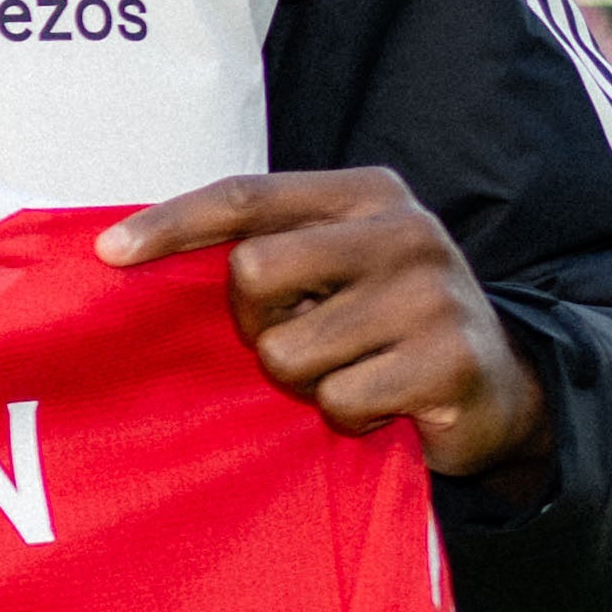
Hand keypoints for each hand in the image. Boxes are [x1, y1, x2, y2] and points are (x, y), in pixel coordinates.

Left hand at [100, 169, 551, 479]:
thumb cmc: (388, 324)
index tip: (109, 254)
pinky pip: (339, 402)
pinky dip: (347, 417)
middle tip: (297, 341)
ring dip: (304, 382)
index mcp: (368, 194)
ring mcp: (432, 294)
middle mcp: (405, 230)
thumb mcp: (338, 268)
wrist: (502, 389)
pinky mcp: (448, 361)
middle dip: (255, 326)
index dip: (172, 224)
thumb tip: (135, 258)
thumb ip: (271, 251)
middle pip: (254, 274)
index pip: (248, 196)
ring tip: (351, 372)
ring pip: (289, 353)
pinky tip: (383, 403)